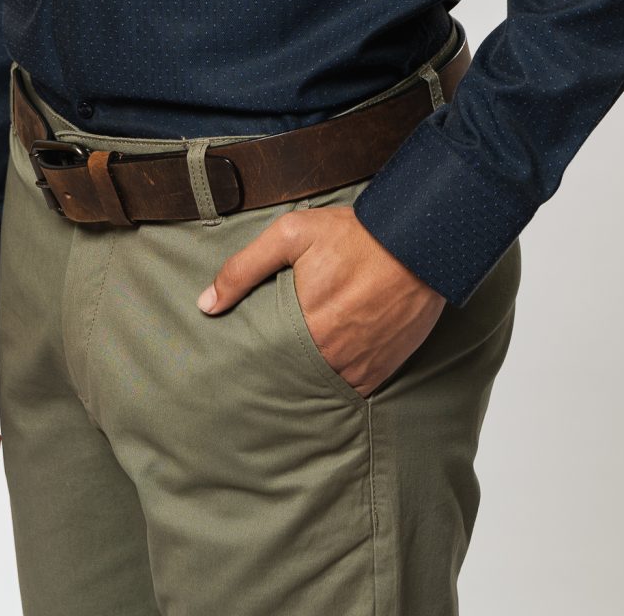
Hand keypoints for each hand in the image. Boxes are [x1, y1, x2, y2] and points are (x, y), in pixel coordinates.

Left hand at [197, 204, 445, 397]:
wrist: (417, 241)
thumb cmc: (353, 235)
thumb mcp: (291, 235)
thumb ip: (244, 269)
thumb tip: (206, 304)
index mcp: (305, 324)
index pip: (265, 361)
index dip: (252, 363)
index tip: (238, 364)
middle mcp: (332, 352)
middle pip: (291, 378)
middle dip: (278, 374)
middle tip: (264, 369)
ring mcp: (359, 365)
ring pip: (321, 386)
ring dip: (309, 379)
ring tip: (296, 368)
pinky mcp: (382, 370)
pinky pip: (353, 389)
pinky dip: (340, 381)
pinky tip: (329, 368)